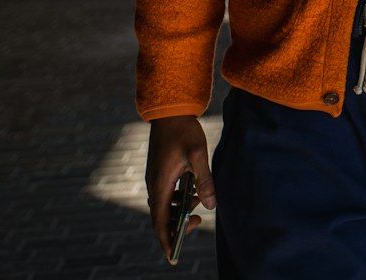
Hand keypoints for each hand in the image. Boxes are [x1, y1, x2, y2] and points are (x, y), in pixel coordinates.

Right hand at [145, 115, 216, 261]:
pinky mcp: (159, 170)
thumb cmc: (183, 130)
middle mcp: (154, 184)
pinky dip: (179, 196)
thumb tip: (212, 205)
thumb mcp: (197, 155)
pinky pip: (167, 192)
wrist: (170, 109)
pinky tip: (193, 187)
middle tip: (197, 220)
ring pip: (166, 204)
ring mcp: (155, 176)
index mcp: (161, 184)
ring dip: (181, 207)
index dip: (167, 240)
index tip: (173, 255)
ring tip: (199, 199)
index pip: (160, 222)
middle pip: (162, 216)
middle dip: (178, 224)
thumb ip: (205, 180)